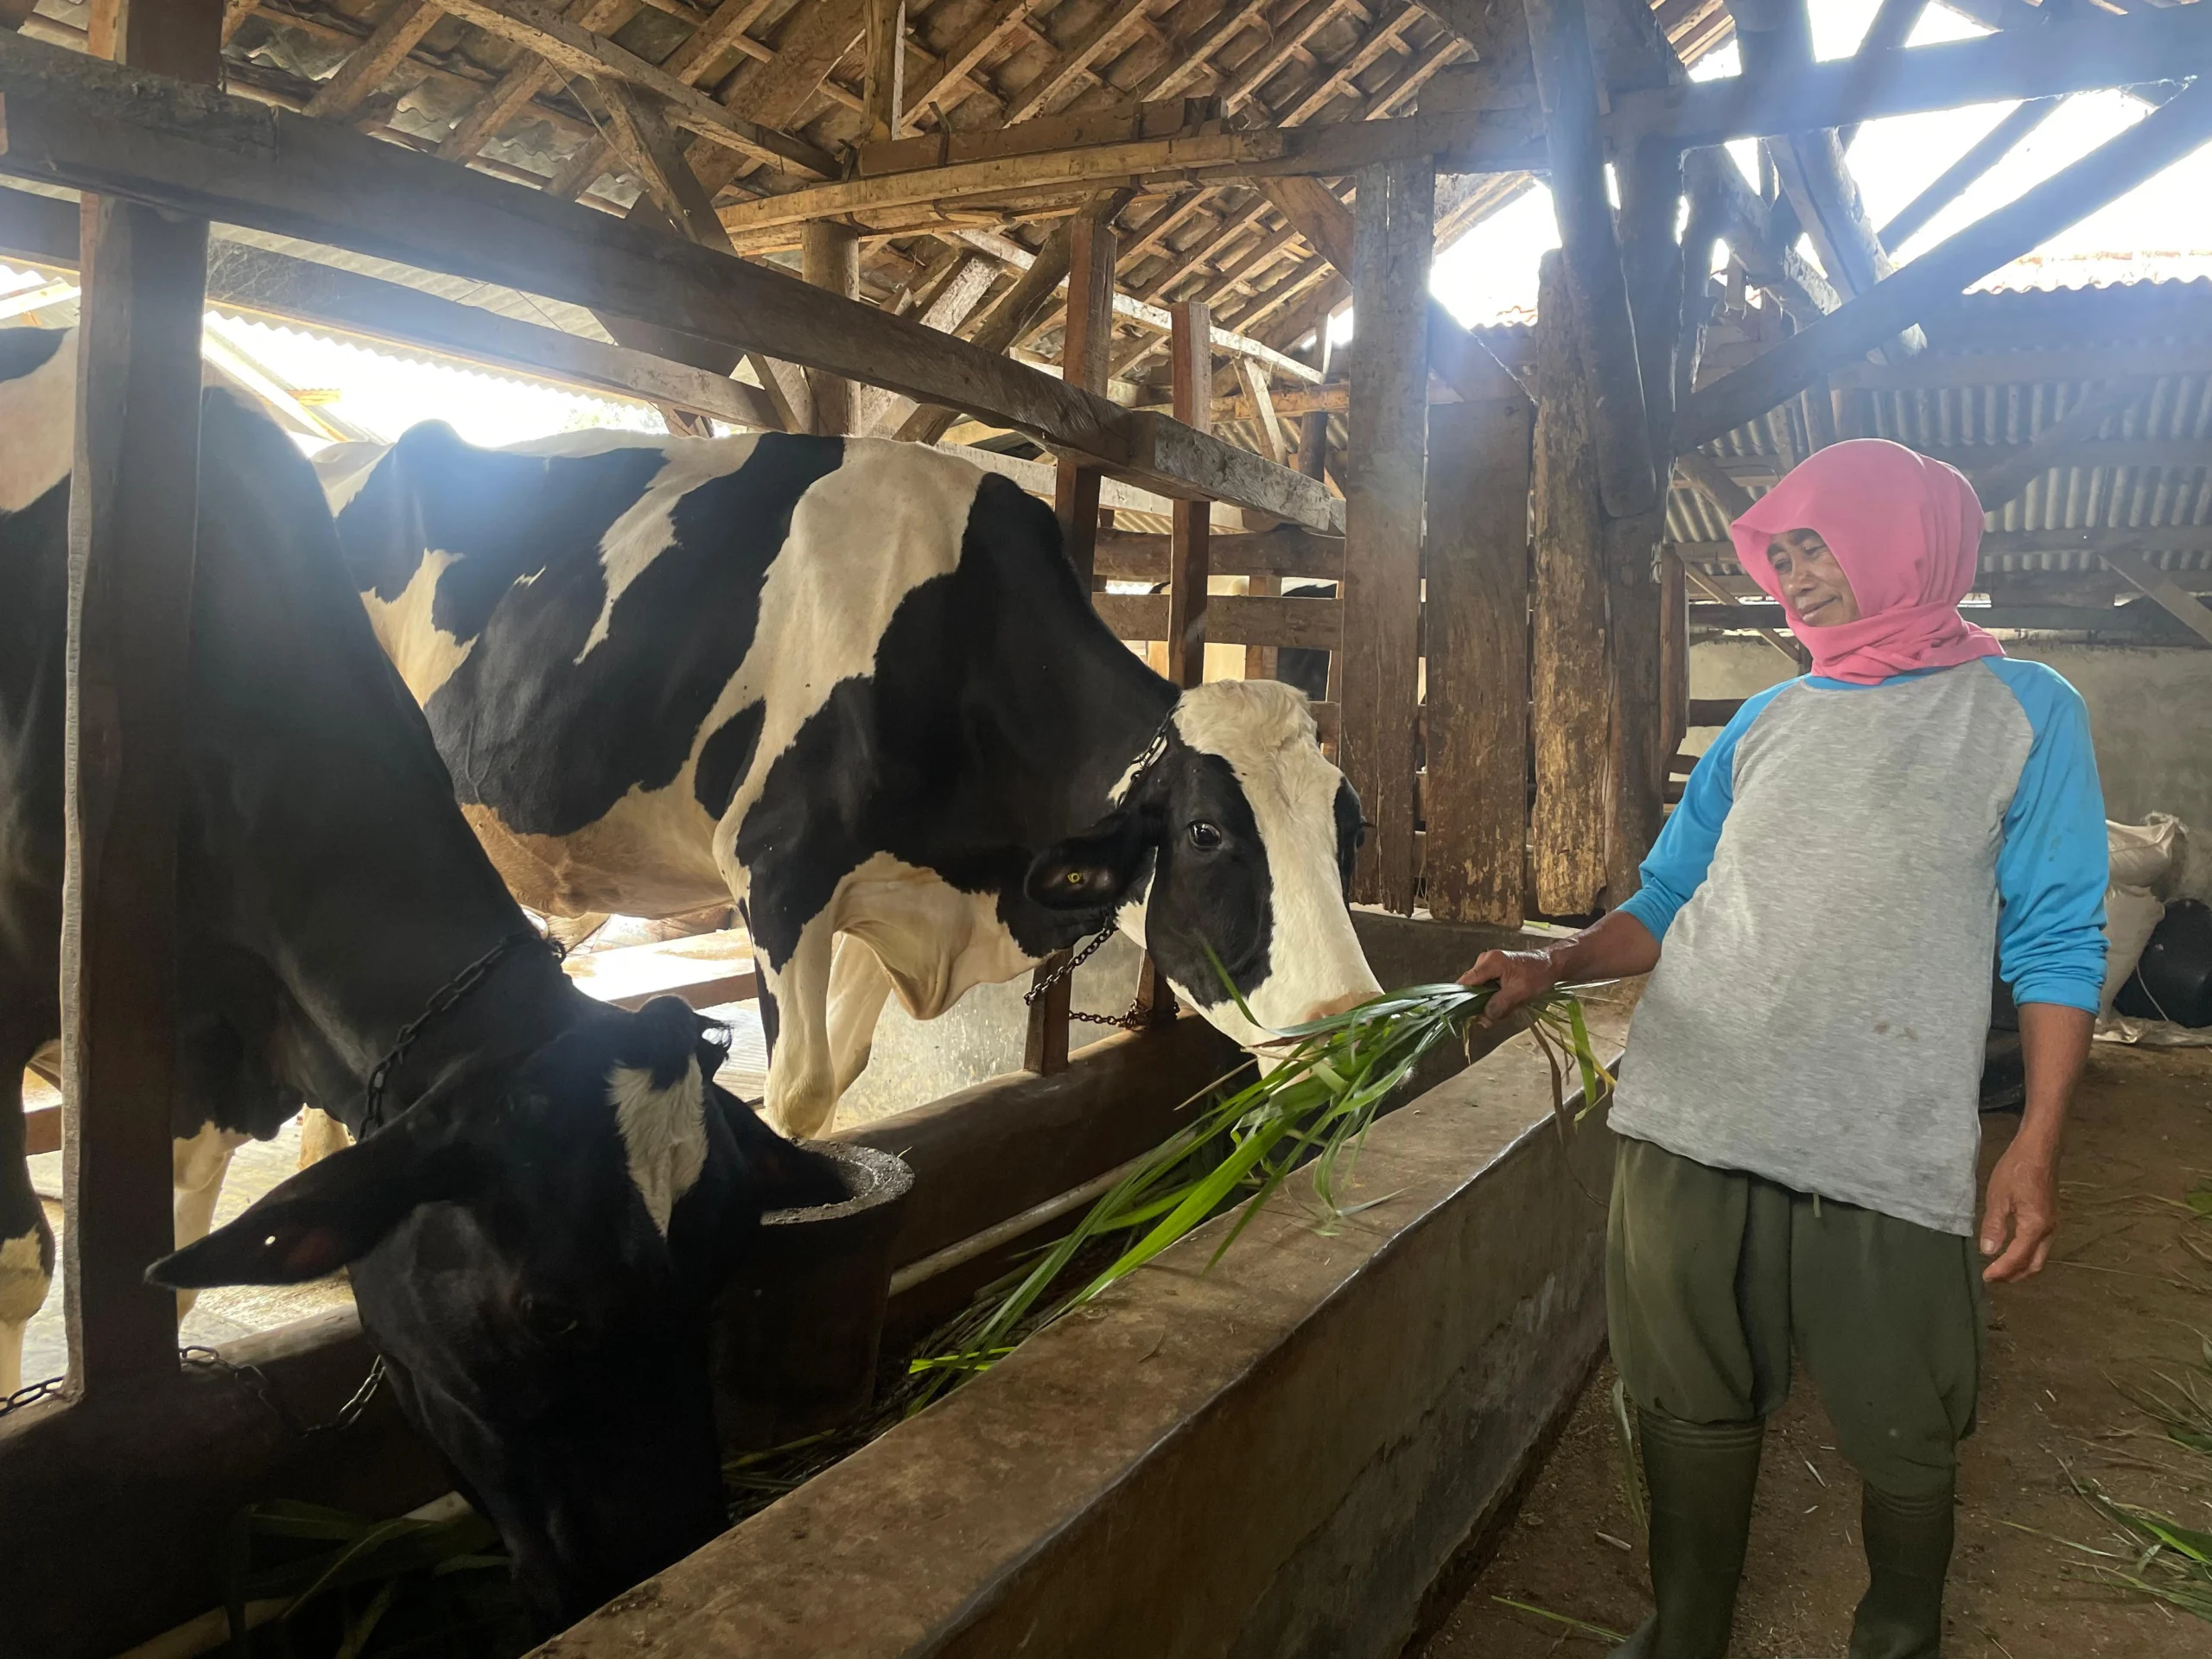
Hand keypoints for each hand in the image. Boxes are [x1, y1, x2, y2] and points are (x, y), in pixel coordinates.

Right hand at [1459, 949, 1562, 1024]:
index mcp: (1489, 962)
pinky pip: (1487, 988)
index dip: (1463, 999)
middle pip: (1471, 987)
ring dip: (1489, 1003)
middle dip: (1480, 1004)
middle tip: (1492, 1018)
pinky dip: (1494, 998)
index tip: (1467, 1015)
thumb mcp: (1520, 993)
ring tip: (1506, 1008)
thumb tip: (1484, 1018)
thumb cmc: (1538, 975)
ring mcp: (1488, 965)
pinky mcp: (1494, 971)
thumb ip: (1500, 1004)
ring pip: (1479, 990)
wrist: (1552, 964)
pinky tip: (1507, 1002)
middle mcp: (1484, 961)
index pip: (1466, 982)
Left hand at [1979, 1142, 2059, 1282]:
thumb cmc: (2017, 1169)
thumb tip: (1989, 1251)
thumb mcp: (1998, 1197)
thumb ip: (1994, 1226)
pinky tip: (2013, 1251)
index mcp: (2035, 1226)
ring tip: (2001, 1269)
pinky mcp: (2051, 1218)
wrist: (2039, 1150)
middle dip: (2014, 1275)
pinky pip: (2041, 1246)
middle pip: (2035, 1264)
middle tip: (1994, 1278)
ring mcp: (2053, 1224)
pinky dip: (2027, 1255)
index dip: (2001, 1271)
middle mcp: (2049, 1230)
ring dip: (2022, 1267)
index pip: (2018, 1258)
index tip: (1986, 1278)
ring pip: (2040, 1256)